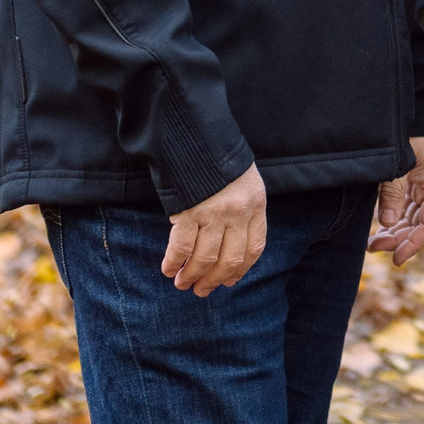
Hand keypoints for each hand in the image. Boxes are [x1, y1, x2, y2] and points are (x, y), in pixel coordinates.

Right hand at [163, 164, 265, 295]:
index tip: (229, 282)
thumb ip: (242, 209)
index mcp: (255, 204)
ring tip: (182, 284)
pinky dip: (173, 261)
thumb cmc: (217, 158)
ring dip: (192, 275)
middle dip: (214, 279)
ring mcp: (214, 212)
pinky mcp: (189, 210)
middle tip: (201, 291)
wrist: (196, 132)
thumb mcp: (242, 181)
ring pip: (205, 257)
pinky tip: (168, 269)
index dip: (241, 269)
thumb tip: (229, 246)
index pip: (254, 247)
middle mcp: (238, 211)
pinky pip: (182, 246)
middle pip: (230, 258)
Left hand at [369, 136, 423, 268]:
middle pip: (420, 224)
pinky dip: (395, 217)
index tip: (395, 258)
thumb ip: (392, 193)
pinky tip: (381, 225)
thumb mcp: (399, 162)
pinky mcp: (416, 179)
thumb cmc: (409, 131)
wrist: (413, 107)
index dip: (413, 244)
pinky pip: (408, 206)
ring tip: (374, 242)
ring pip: (413, 217)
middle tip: (374, 247)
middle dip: (399, 238)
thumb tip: (386, 223)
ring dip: (395, 230)